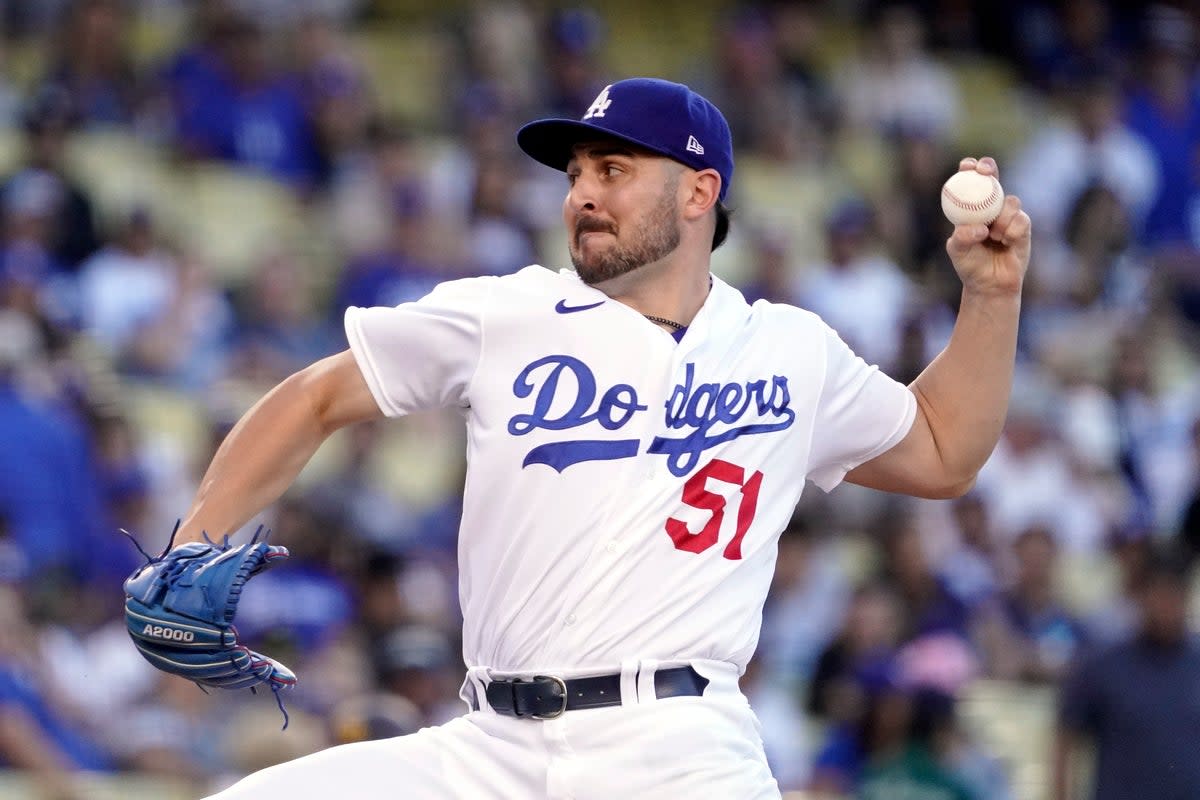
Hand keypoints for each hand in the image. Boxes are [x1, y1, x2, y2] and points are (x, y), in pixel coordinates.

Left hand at [945, 156, 1030, 296]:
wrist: (990, 284)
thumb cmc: (970, 265)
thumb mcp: (958, 251)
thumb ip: (962, 237)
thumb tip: (980, 227)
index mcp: (970, 208)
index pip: (969, 181)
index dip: (969, 168)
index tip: (967, 166)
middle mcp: (990, 207)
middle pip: (992, 177)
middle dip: (989, 168)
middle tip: (985, 173)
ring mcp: (1008, 215)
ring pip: (1010, 201)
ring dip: (1001, 218)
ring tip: (993, 236)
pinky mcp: (1024, 226)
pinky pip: (1021, 220)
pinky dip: (1012, 231)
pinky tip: (1006, 242)